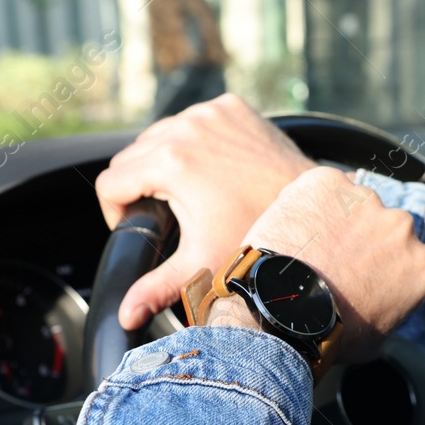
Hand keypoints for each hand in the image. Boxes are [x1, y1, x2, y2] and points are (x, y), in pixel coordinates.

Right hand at [94, 94, 317, 328]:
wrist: (314, 215)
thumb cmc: (259, 243)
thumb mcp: (202, 266)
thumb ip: (156, 288)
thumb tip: (125, 317)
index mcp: (170, 162)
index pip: (110, 182)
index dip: (116, 212)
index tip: (138, 228)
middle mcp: (187, 127)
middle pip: (130, 155)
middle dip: (138, 187)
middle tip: (164, 216)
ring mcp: (211, 112)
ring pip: (160, 134)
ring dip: (162, 161)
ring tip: (186, 195)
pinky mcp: (231, 107)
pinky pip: (194, 120)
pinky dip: (195, 142)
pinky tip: (211, 171)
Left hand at [244, 167, 424, 363]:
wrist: (280, 313)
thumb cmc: (328, 335)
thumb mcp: (378, 339)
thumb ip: (393, 309)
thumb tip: (385, 306)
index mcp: (424, 264)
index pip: (413, 259)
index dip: (387, 268)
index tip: (367, 278)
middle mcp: (403, 226)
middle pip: (386, 228)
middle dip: (366, 241)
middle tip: (335, 264)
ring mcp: (366, 199)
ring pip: (354, 205)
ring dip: (338, 220)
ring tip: (309, 248)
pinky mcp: (328, 182)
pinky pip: (322, 188)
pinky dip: (309, 203)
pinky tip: (295, 230)